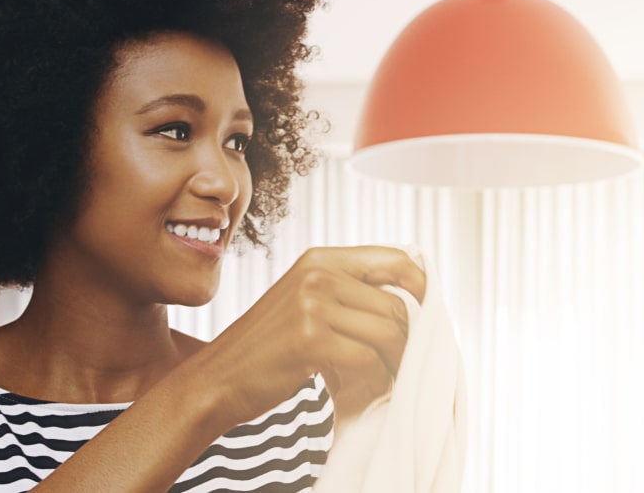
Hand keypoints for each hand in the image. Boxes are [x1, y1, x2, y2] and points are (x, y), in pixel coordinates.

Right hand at [184, 245, 426, 423]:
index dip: (422, 287)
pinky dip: (373, 378)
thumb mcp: (304, 301)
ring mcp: (312, 304)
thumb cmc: (268, 348)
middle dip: (407, 338)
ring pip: (388, 332)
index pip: (397, 258)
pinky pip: (368, 358)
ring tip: (381, 376)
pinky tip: (359, 385)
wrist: (217, 379)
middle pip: (397, 303)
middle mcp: (317, 273)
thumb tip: (413, 302)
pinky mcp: (309, 339)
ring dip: (393, 361)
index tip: (427, 314)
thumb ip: (348, 292)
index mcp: (320, 258)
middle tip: (399, 362)